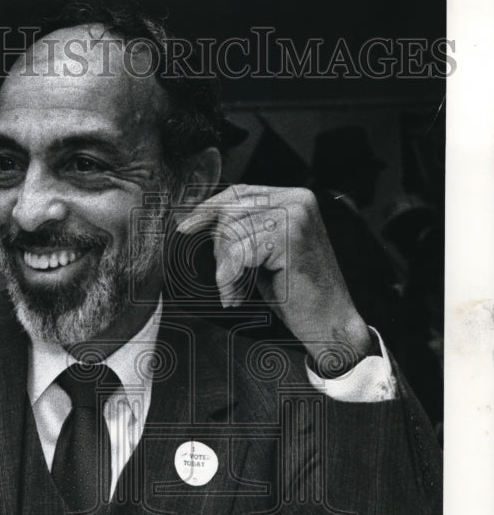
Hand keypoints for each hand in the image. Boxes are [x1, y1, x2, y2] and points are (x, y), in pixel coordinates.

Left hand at [177, 184, 375, 371]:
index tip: (186, 226)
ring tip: (238, 291)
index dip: (209, 209)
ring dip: (226, 269)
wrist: (329, 322)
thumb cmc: (297, 293)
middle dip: (220, 248)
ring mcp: (296, 214)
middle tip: (230, 280)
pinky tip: (238, 296)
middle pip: (230, 211)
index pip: (239, 192)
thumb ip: (245, 230)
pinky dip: (230, 278)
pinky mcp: (289, 236)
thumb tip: (202, 218)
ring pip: (231, 232)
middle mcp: (298, 199)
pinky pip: (237, 252)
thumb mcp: (264, 253)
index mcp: (295, 198)